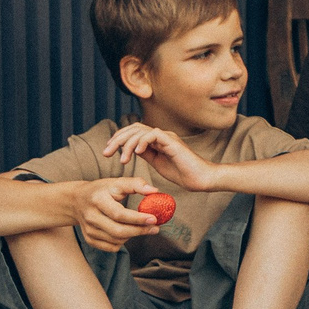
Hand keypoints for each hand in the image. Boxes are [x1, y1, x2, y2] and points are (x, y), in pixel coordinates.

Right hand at [70, 178, 162, 252]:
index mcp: (98, 200)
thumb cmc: (102, 190)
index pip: (119, 214)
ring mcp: (89, 230)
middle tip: (155, 228)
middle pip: (118, 231)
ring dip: (133, 236)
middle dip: (140, 231)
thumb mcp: (117, 182)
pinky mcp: (89, 239)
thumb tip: (155, 191)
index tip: (154, 219)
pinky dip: (123, 242)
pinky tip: (128, 233)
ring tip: (141, 227)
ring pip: (117, 240)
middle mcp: (91, 216)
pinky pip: (111, 247)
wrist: (77, 200)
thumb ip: (136, 184)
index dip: (137, 218)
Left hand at [98, 122, 216, 191]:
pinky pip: (152, 135)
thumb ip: (146, 154)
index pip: (133, 132)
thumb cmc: (183, 174)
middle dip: (117, 139)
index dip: (118, 139)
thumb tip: (131, 148)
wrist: (201, 179)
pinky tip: (137, 153)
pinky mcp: (172, 141)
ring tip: (122, 159)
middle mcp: (161, 135)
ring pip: (140, 131)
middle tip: (106, 152)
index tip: (108, 151)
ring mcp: (167, 137)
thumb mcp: (157, 163)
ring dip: (127, 144)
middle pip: (133, 128)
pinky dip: (142, 142)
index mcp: (157, 140)